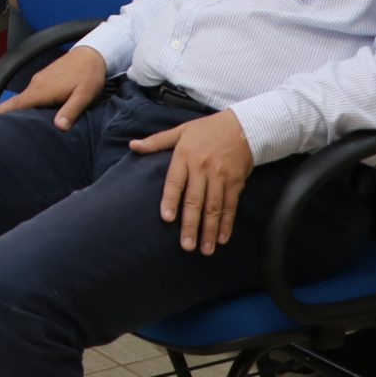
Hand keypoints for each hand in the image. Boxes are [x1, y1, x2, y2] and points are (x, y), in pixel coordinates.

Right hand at [0, 44, 107, 130]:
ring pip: (23, 99)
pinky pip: (30, 95)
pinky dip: (24, 104)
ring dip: (15, 110)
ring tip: (9, 126)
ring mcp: (39, 81)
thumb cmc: (89, 75)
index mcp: (42, 90)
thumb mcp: (84, 95)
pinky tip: (29, 114)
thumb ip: (70, 111)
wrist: (92, 53)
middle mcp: (36, 84)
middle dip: (2, 114)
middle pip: (15, 103)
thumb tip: (59, 127)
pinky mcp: (44, 80)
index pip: (15, 104)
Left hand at [129, 109, 254, 255]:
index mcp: (185, 156)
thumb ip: (157, 141)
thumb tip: (133, 145)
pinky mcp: (236, 184)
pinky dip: (227, 224)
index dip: (170, 200)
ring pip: (214, 208)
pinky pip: (230, 206)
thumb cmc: (206, 130)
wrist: (242, 126)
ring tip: (205, 249)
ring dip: (209, 230)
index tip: (167, 218)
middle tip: (186, 246)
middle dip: (191, 225)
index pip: (175, 181)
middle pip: (195, 200)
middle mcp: (203, 169)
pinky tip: (222, 238)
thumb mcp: (180, 130)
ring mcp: (221, 177)